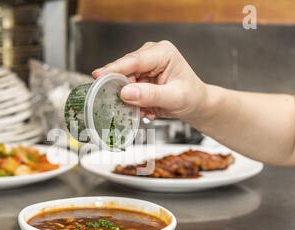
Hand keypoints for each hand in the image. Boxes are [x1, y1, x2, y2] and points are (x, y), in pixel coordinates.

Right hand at [92, 41, 206, 119]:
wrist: (196, 104)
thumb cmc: (191, 97)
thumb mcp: (174, 98)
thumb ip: (150, 95)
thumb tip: (125, 92)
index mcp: (162, 52)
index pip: (134, 61)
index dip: (114, 69)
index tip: (98, 76)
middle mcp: (151, 55)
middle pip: (125, 71)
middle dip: (124, 91)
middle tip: (125, 107)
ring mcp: (144, 66)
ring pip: (124, 82)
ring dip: (130, 100)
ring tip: (145, 111)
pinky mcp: (140, 76)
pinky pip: (128, 89)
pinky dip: (134, 102)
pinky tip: (146, 109)